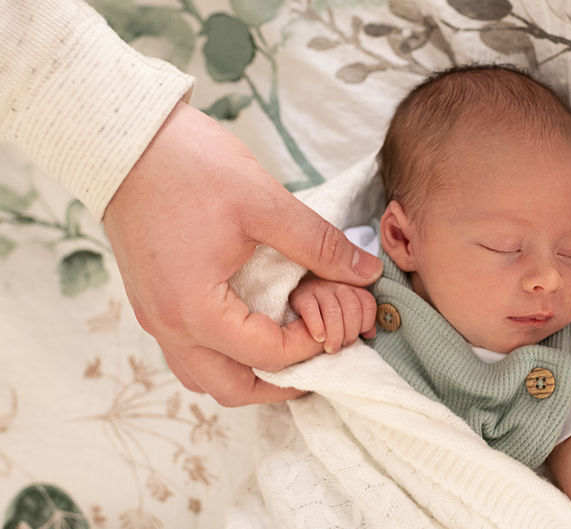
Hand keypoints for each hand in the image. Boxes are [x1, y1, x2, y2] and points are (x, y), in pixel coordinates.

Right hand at [102, 102, 382, 405]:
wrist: (125, 141)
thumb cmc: (190, 167)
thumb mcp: (265, 203)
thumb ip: (319, 245)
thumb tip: (366, 271)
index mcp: (196, 310)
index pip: (267, 355)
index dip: (311, 345)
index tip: (337, 322)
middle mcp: (169, 326)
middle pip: (231, 389)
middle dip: (281, 383)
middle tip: (320, 357)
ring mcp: (155, 316)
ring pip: (204, 376)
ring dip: (249, 374)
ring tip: (289, 347)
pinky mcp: (152, 301)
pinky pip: (189, 351)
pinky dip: (224, 353)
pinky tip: (254, 325)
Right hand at [289, 275, 376, 353]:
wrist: (298, 297)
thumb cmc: (326, 310)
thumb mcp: (346, 312)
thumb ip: (360, 321)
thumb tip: (371, 333)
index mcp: (353, 288)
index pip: (368, 303)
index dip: (366, 323)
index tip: (359, 335)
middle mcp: (338, 285)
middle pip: (352, 309)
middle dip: (350, 332)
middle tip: (342, 345)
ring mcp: (319, 289)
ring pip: (333, 312)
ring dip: (335, 335)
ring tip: (331, 348)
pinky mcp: (302, 296)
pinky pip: (311, 310)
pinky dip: (317, 326)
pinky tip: (319, 338)